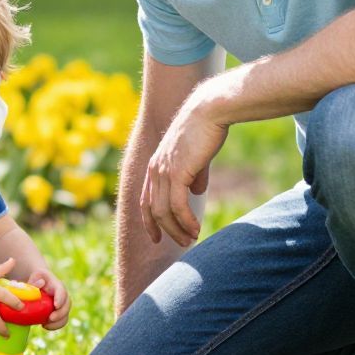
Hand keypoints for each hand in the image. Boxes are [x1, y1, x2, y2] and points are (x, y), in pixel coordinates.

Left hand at [25, 268, 70, 330]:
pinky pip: (61, 321)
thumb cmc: (36, 279)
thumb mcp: (34, 277)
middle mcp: (63, 295)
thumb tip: (41, 283)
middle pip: (67, 304)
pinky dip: (55, 326)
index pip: (62, 291)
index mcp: (57, 285)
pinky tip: (45, 326)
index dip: (60, 298)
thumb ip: (35, 281)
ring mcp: (62, 304)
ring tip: (45, 325)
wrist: (39, 283)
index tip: (56, 306)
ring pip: (66, 315)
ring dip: (58, 322)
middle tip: (50, 318)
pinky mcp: (59, 312)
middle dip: (60, 313)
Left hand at [140, 98, 227, 248]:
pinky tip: (196, 229)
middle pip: (153, 210)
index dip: (149, 221)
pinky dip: (186, 221)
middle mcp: (154, 170)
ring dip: (177, 229)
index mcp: (155, 165)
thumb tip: (196, 190)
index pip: (145, 199)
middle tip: (183, 243)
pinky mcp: (177, 173)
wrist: (209, 111)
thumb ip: (194, 174)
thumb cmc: (205, 129)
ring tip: (191, 239)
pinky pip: (177, 206)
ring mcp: (164, 172)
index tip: (156, 237)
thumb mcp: (196, 156)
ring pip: (164, 212)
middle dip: (166, 230)